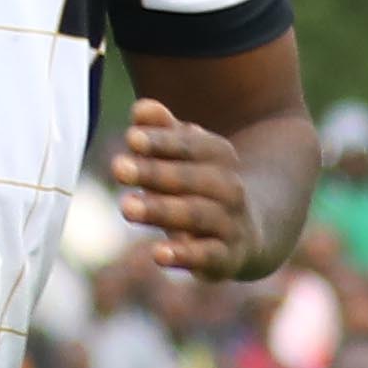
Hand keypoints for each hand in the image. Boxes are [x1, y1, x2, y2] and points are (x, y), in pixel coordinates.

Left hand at [109, 99, 268, 280]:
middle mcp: (229, 189)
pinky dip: (185, 255)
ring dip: (162, 210)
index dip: (164, 141)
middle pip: (194, 178)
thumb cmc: (198, 187)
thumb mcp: (184, 158)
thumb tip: (140, 109)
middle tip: (117, 167)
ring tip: (125, 206)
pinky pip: (208, 256)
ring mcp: (231, 224)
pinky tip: (157, 253)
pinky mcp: (226, 258)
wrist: (250, 234)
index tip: (131, 137)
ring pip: (198, 215)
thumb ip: (163, 132)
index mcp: (220, 159)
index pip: (194, 146)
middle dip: (156, 172)